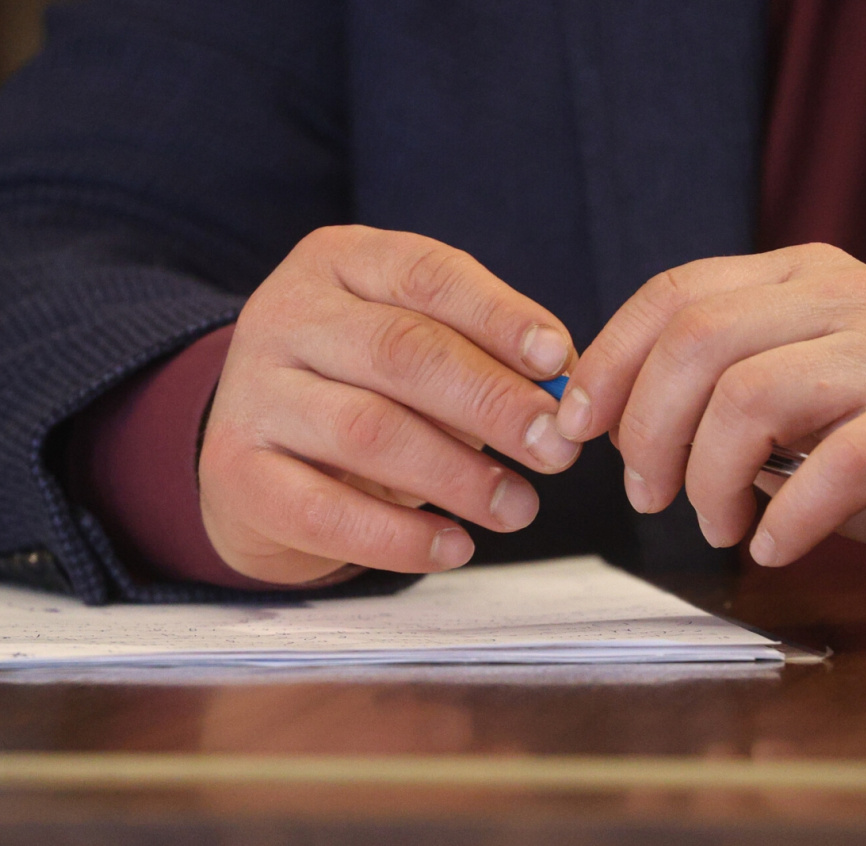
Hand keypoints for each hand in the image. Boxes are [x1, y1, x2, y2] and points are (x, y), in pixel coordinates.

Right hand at [199, 226, 579, 583]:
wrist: (258, 450)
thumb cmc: (366, 388)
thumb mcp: (420, 346)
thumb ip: (485, 353)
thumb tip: (565, 384)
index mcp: (340, 263)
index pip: (428, 274)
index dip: (499, 318)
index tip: (558, 361)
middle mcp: (286, 315)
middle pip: (401, 352)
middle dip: (492, 402)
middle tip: (555, 448)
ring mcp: (252, 393)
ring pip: (368, 431)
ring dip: (458, 475)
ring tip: (519, 506)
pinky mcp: (236, 473)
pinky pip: (324, 512)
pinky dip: (399, 539)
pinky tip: (456, 547)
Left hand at [556, 244, 865, 592]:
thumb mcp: (786, 390)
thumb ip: (710, 386)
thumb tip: (599, 417)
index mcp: (796, 276)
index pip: (674, 293)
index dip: (609, 362)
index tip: (575, 430)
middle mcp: (843, 296)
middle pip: (700, 343)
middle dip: (648, 431)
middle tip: (649, 497)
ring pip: (753, 398)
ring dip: (710, 479)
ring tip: (717, 524)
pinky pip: (836, 465)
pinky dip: (789, 517)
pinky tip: (773, 546)